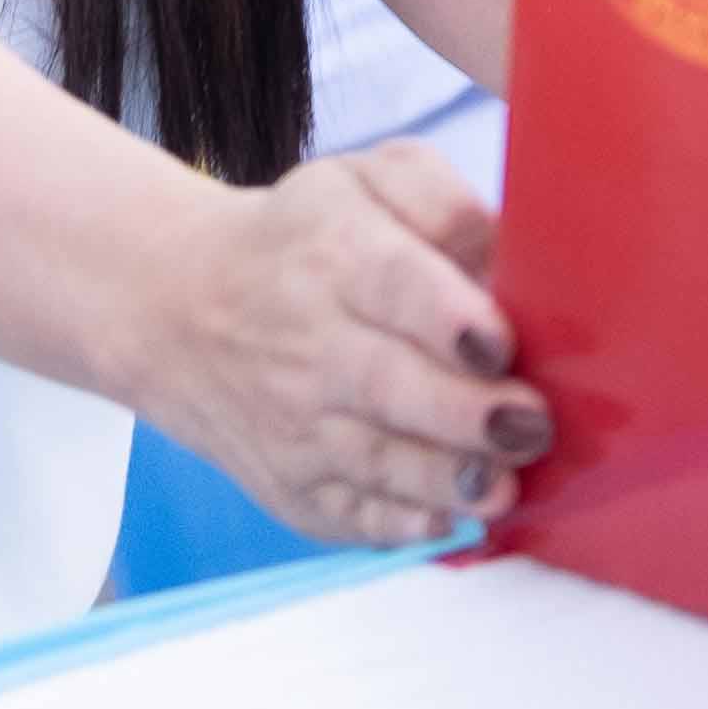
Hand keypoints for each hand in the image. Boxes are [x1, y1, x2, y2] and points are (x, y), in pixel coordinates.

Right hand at [117, 147, 544, 546]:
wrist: (176, 308)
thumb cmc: (304, 241)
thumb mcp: (360, 182)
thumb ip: (438, 201)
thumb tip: (504, 252)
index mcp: (334, 252)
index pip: (393, 283)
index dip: (449, 318)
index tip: (498, 343)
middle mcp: (307, 342)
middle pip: (392, 386)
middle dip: (468, 414)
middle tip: (530, 424)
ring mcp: (294, 424)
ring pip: (377, 463)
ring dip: (446, 481)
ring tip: (504, 484)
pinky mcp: (291, 486)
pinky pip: (350, 517)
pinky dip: (399, 526)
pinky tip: (446, 518)